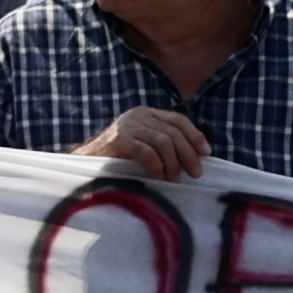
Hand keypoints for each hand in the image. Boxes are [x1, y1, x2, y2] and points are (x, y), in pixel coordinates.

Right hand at [87, 107, 207, 179]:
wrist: (86, 162)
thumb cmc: (120, 157)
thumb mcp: (146, 143)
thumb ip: (165, 143)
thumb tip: (198, 156)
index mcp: (147, 113)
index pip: (179, 120)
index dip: (195, 136)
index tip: (207, 153)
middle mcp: (138, 115)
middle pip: (173, 132)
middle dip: (189, 154)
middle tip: (196, 174)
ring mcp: (127, 126)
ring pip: (163, 142)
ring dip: (173, 163)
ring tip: (174, 178)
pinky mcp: (118, 140)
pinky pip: (146, 152)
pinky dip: (157, 166)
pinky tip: (158, 176)